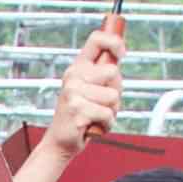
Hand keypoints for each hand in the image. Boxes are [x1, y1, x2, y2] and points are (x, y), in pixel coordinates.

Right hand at [50, 21, 124, 151]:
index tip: (122, 53)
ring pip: (113, 96)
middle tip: (101, 103)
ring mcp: (73, 92)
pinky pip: (108, 114)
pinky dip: (106, 124)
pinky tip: (93, 126)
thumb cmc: (81, 116)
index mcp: (78, 67)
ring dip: (111, 111)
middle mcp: (73, 75)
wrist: (60, 142)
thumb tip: (119, 56)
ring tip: (96, 116)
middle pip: (113, 72)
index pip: (97, 39)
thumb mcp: (91, 89)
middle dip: (115, 91)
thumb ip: (103, 74)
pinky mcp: (77, 109)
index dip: (114, 41)